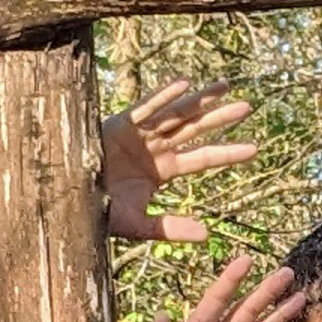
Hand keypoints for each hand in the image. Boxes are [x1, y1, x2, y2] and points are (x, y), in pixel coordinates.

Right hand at [100, 81, 263, 244]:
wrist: (67, 199)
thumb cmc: (100, 212)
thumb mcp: (140, 224)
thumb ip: (171, 228)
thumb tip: (208, 235)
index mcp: (164, 169)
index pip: (203, 159)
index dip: (227, 153)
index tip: (254, 150)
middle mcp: (156, 147)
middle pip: (194, 129)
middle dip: (219, 118)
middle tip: (247, 107)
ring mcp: (139, 133)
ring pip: (176, 113)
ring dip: (200, 100)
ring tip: (225, 87)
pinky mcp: (119, 123)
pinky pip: (145, 108)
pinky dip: (163, 97)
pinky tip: (184, 85)